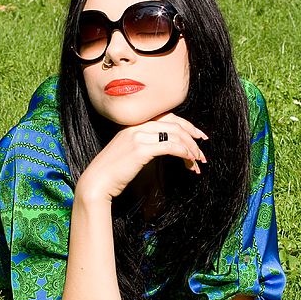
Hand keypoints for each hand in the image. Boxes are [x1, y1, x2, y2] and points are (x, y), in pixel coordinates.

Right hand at [75, 113, 208, 201]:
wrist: (97, 182)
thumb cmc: (113, 173)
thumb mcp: (131, 154)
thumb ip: (147, 146)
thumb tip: (169, 148)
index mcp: (135, 125)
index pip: (167, 117)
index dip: (187, 125)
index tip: (199, 136)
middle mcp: (137, 126)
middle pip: (174, 124)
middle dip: (193, 136)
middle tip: (203, 152)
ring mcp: (138, 135)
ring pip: (175, 135)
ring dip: (190, 148)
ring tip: (197, 162)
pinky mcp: (141, 149)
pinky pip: (170, 146)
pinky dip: (183, 152)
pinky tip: (189, 161)